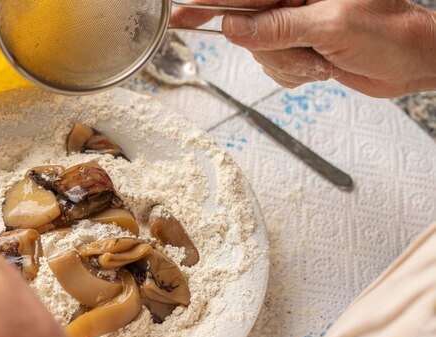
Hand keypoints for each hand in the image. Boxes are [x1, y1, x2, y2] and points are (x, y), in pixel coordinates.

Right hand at [172, 0, 435, 97]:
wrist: (411, 63)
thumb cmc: (389, 33)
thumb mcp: (331, 26)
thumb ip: (277, 26)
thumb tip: (233, 27)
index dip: (210, 3)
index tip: (182, 12)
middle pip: (247, 24)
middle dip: (270, 47)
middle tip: (303, 52)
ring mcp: (294, 23)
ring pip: (259, 50)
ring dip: (288, 64)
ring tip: (323, 60)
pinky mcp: (297, 45)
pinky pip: (272, 66)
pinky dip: (293, 74)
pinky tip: (320, 68)